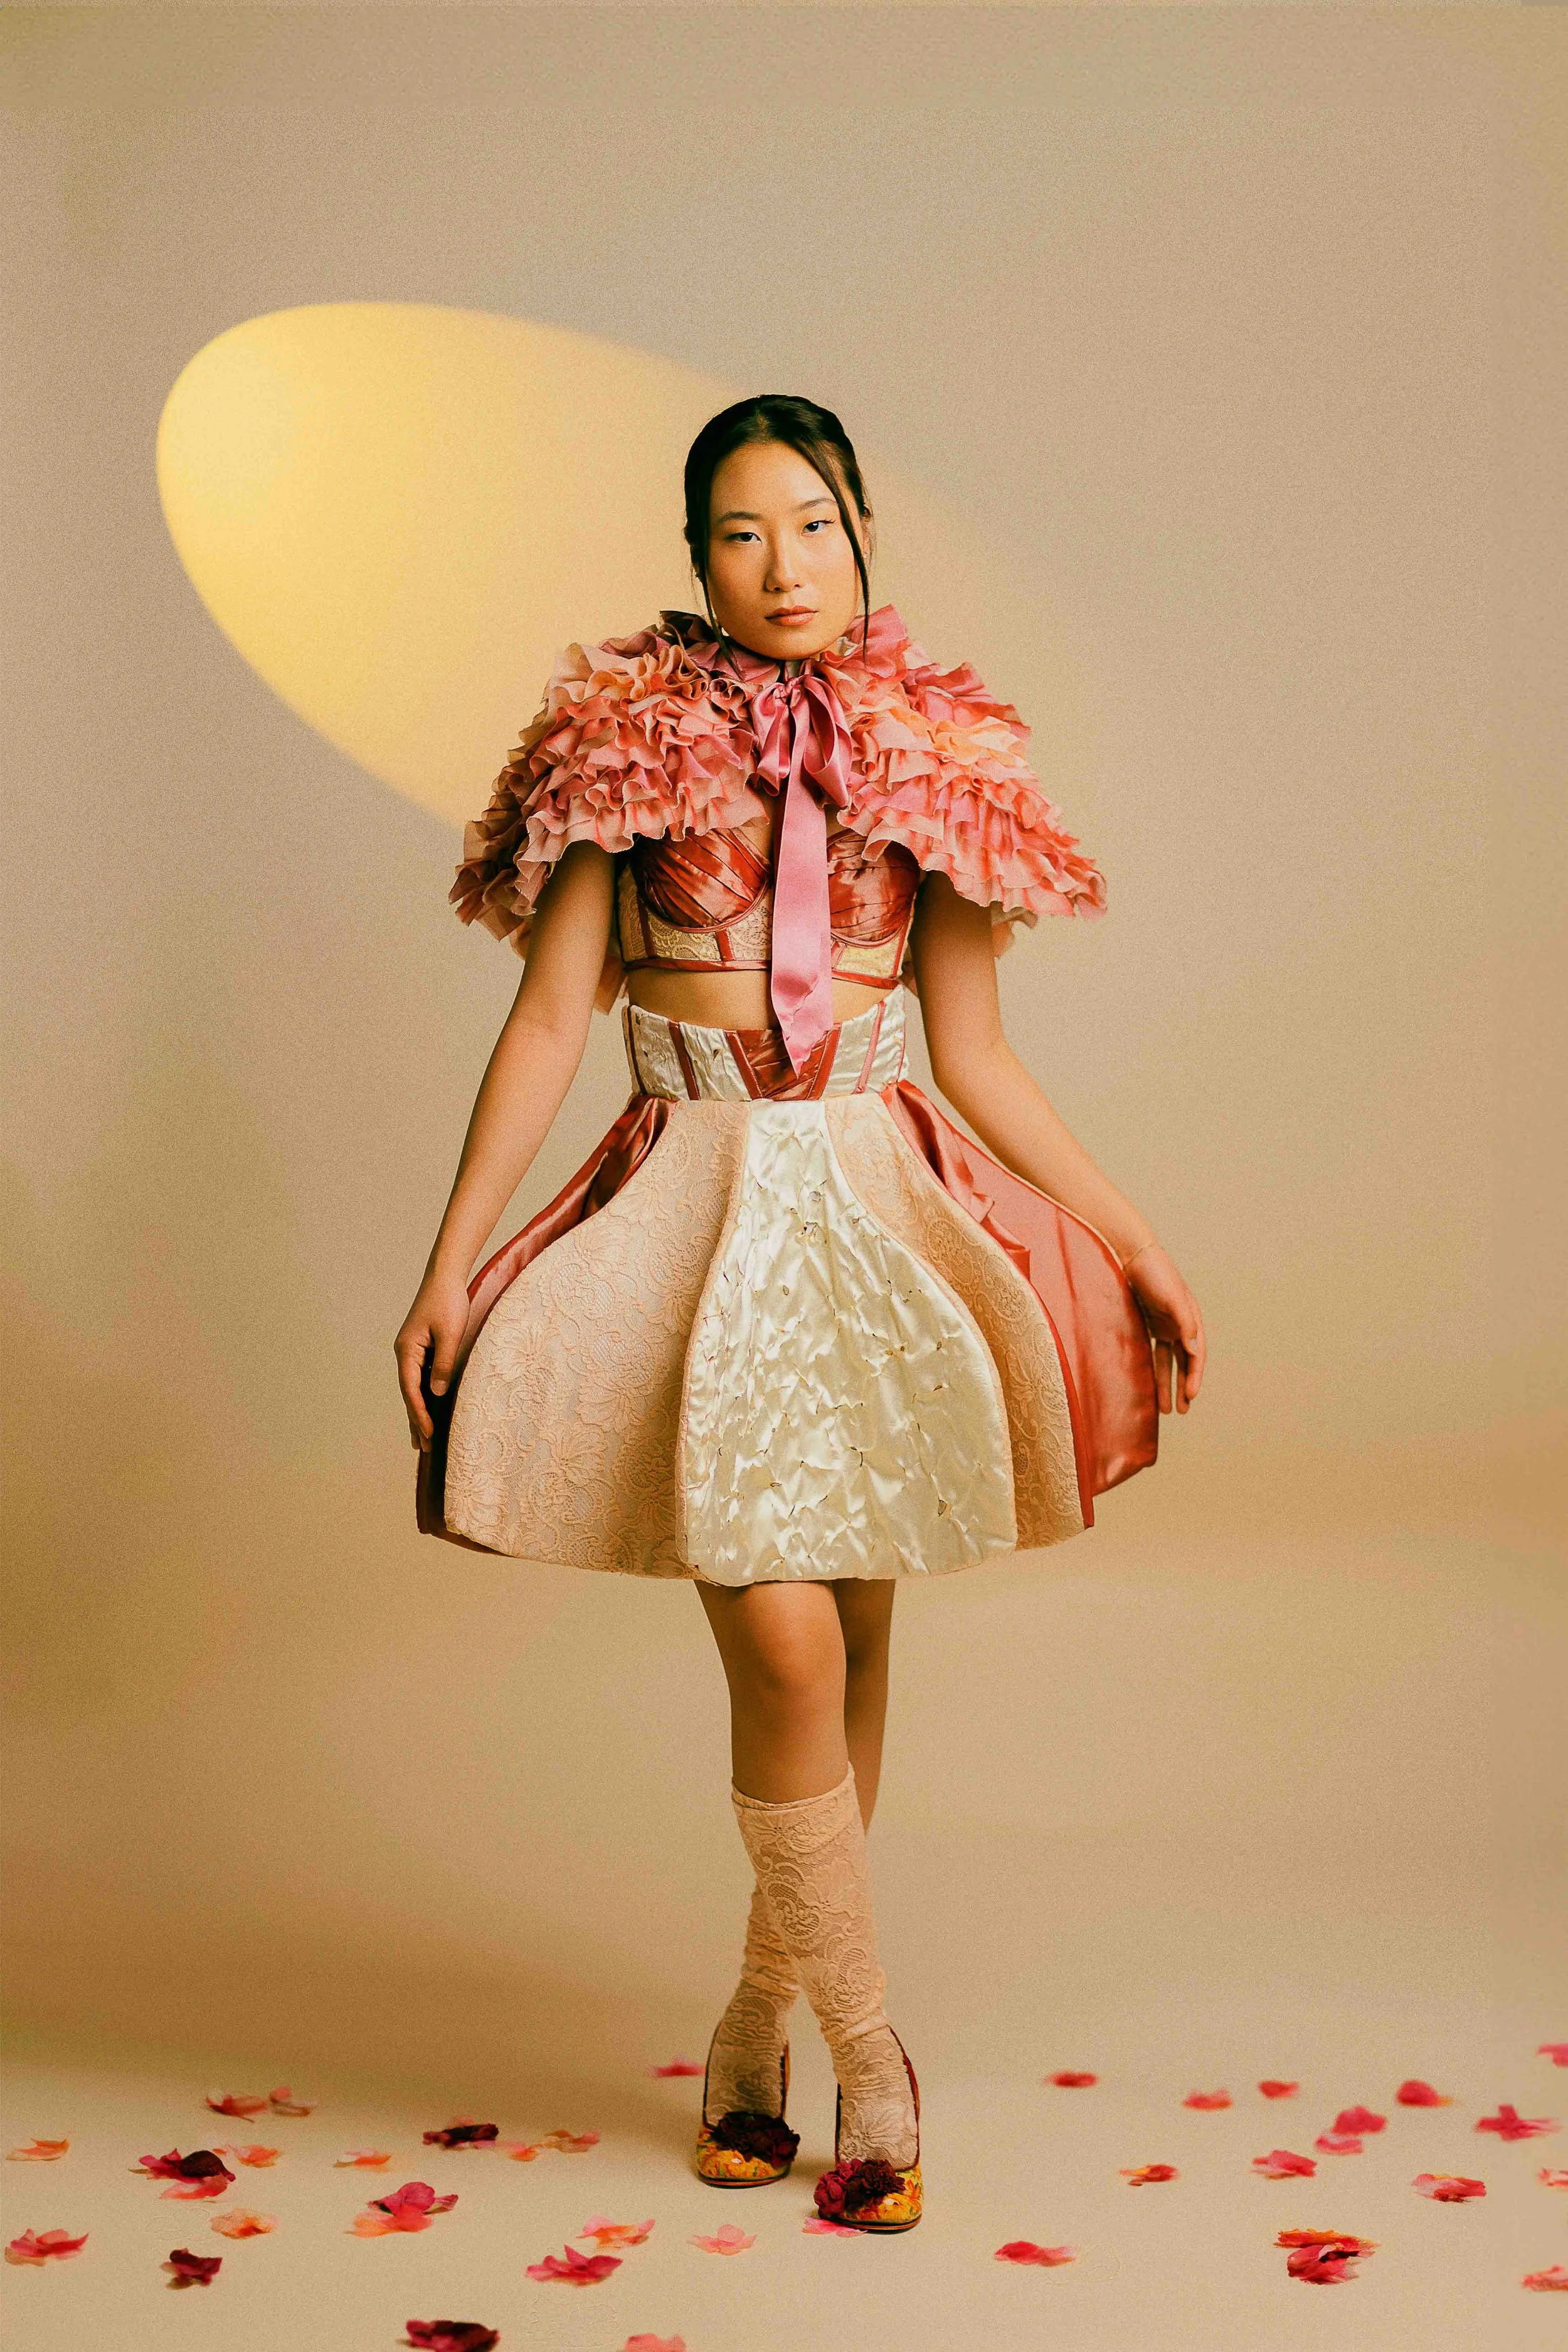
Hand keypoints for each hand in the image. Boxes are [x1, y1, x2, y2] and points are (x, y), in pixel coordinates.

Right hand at [394, 1269, 472, 1452]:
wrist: (445, 1276)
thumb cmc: (448, 1301)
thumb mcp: (450, 1334)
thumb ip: (444, 1364)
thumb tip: (436, 1393)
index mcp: (407, 1350)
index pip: (411, 1390)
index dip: (419, 1414)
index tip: (428, 1434)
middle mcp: (405, 1352)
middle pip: (409, 1393)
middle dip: (416, 1421)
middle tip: (424, 1448)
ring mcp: (412, 1350)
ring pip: (414, 1387)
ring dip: (418, 1412)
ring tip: (423, 1438)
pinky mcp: (422, 1347)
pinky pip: (421, 1378)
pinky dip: (424, 1396)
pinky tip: (430, 1409)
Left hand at [1123, 1245, 1204, 1414]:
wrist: (1132, 1255)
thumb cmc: (1155, 1273)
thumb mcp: (1172, 1297)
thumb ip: (1184, 1322)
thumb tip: (1194, 1348)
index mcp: (1190, 1319)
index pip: (1195, 1354)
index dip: (1194, 1376)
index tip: (1190, 1396)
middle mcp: (1180, 1325)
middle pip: (1184, 1363)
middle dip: (1184, 1386)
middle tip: (1182, 1410)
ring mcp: (1164, 1325)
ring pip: (1168, 1362)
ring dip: (1168, 1384)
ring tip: (1167, 1409)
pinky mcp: (1148, 1324)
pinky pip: (1152, 1354)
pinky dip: (1152, 1370)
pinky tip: (1148, 1386)